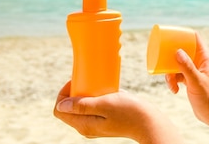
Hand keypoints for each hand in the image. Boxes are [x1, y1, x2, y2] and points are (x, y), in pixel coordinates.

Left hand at [54, 81, 181, 142]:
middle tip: (88, 81)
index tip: (77, 81)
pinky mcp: (103, 122)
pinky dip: (94, 98)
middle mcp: (86, 128)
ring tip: (98, 85)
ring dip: (84, 94)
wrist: (148, 122)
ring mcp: (94, 126)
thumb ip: (83, 105)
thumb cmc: (129, 112)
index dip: (63, 93)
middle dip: (74, 92)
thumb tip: (61, 106)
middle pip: (68, 108)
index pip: (59, 110)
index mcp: (83, 124)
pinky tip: (106, 92)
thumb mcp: (105, 104)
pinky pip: (91, 108)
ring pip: (79, 108)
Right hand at [165, 32, 208, 124]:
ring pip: (178, 64)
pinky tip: (174, 90)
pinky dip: (173, 81)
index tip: (170, 36)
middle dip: (171, 56)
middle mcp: (200, 62)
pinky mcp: (191, 81)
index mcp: (205, 57)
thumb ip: (187, 67)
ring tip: (171, 84)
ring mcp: (195, 71)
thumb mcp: (196, 81)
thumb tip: (177, 51)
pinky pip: (178, 75)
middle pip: (183, 51)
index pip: (195, 39)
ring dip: (171, 72)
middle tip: (163, 62)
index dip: (183, 34)